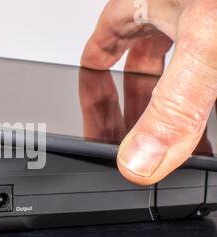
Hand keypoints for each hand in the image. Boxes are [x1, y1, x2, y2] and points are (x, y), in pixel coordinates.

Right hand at [81, 0, 216, 184]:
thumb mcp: (207, 40)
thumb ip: (174, 105)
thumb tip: (141, 160)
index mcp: (144, 3)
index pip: (100, 47)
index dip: (93, 84)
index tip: (94, 115)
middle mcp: (170, 5)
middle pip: (134, 58)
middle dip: (129, 99)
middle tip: (130, 131)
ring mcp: (200, 12)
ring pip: (171, 54)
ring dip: (166, 92)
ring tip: (168, 124)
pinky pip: (201, 55)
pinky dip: (199, 84)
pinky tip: (208, 101)